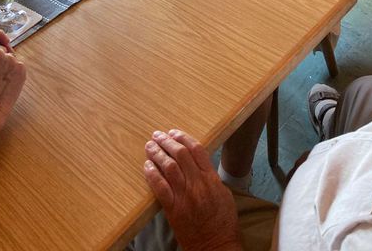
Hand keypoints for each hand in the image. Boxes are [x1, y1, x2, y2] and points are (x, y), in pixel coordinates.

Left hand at [144, 130, 241, 250]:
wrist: (216, 247)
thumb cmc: (223, 222)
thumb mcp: (224, 194)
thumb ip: (210, 176)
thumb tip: (197, 162)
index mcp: (211, 179)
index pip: (196, 149)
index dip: (183, 137)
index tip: (174, 132)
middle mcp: (197, 184)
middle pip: (180, 154)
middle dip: (167, 141)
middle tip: (158, 135)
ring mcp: (184, 196)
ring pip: (168, 167)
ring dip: (157, 153)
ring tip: (150, 145)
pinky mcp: (173, 209)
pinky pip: (159, 187)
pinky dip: (152, 174)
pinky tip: (147, 166)